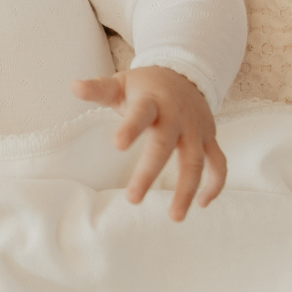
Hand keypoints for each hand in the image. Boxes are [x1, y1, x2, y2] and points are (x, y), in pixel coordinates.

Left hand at [71, 66, 226, 220]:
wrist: (185, 74)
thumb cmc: (145, 86)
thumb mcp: (121, 82)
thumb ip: (98, 89)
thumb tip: (73, 86)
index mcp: (151, 101)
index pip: (140, 114)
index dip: (130, 128)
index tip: (117, 145)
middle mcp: (176, 116)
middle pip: (165, 145)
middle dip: (150, 172)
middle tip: (133, 198)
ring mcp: (196, 129)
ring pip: (195, 161)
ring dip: (187, 189)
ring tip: (175, 217)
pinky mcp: (209, 138)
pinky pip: (218, 163)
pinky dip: (215, 184)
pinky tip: (202, 204)